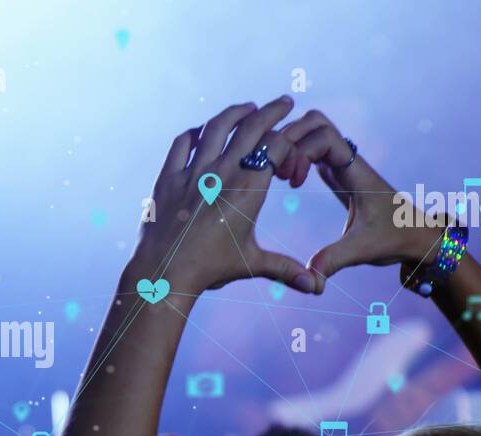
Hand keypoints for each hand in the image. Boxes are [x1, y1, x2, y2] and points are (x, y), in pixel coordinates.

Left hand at [136, 96, 319, 295]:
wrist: (164, 273)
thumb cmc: (210, 269)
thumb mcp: (251, 264)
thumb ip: (286, 269)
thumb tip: (316, 288)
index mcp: (248, 189)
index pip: (276, 145)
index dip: (288, 137)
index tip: (293, 135)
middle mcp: (222, 173)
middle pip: (251, 126)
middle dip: (271, 110)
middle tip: (284, 101)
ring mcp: (193, 172)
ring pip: (216, 126)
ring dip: (235, 112)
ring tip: (248, 107)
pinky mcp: (168, 177)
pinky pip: (183, 142)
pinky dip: (196, 131)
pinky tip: (204, 130)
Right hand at [276, 110, 445, 283]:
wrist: (417, 236)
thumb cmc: (395, 239)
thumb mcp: (362, 250)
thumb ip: (333, 260)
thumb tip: (310, 280)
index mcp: (356, 171)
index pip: (323, 136)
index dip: (300, 151)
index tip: (293, 183)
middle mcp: (348, 161)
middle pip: (314, 121)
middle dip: (290, 139)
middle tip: (280, 173)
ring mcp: (342, 164)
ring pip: (311, 129)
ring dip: (290, 144)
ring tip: (282, 176)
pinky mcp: (336, 173)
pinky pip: (311, 147)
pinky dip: (294, 154)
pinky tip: (288, 180)